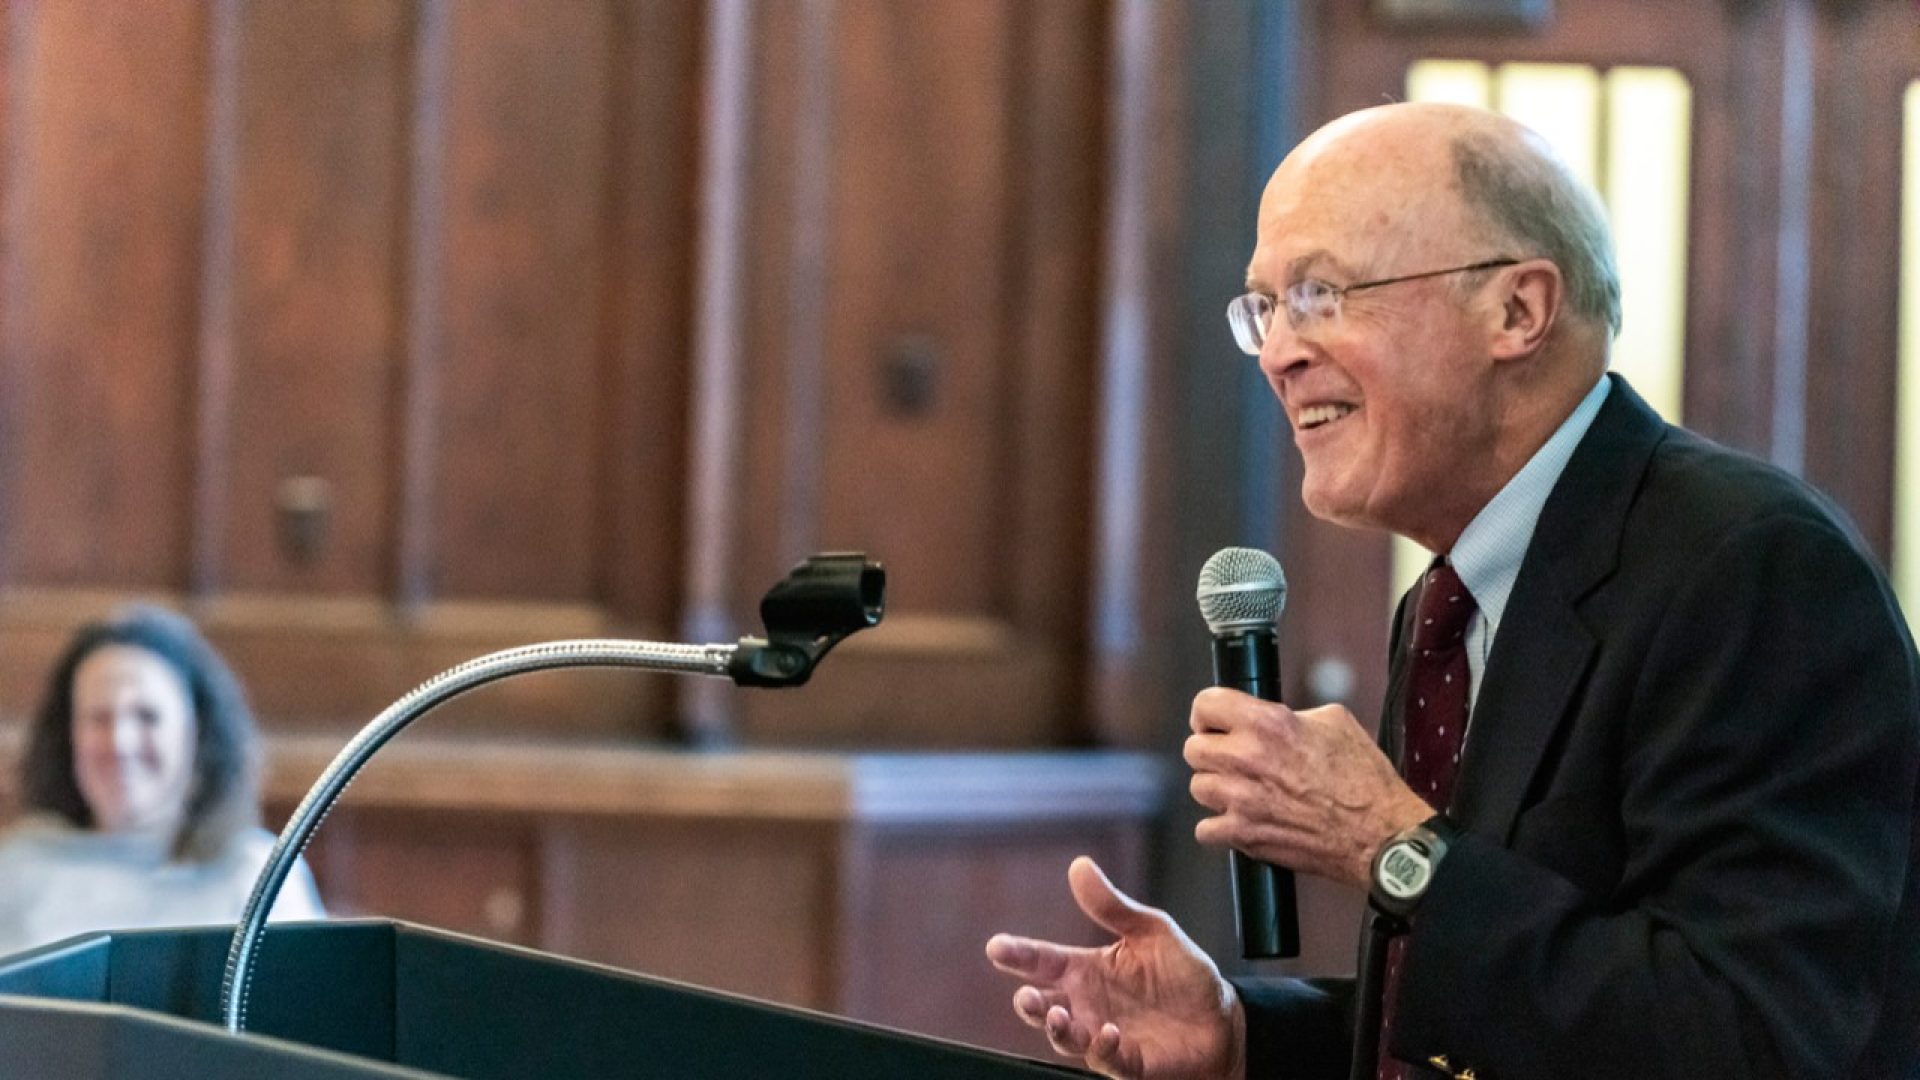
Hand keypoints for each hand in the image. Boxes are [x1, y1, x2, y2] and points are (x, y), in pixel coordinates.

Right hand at [985, 857, 1244, 1079]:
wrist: (1223, 1018)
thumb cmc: (1183, 975)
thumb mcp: (1151, 931)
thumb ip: (1112, 906)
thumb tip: (1079, 866)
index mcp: (1087, 970)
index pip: (1043, 961)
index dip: (1018, 954)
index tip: (997, 947)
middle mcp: (1089, 1005)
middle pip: (1043, 1007)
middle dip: (1029, 1004)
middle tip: (1025, 996)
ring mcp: (1105, 1035)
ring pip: (1066, 1038)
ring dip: (1057, 1030)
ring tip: (1058, 1016)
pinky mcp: (1129, 1062)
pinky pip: (1107, 1060)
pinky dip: (1103, 1049)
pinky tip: (1110, 1032)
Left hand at [1185, 687, 1431, 887]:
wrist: (1380, 834)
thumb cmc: (1364, 781)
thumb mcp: (1334, 722)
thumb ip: (1290, 715)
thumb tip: (1267, 718)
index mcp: (1269, 723)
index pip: (1206, 704)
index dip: (1208, 713)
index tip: (1214, 723)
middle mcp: (1248, 758)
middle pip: (1193, 749)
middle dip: (1212, 752)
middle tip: (1232, 759)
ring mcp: (1242, 799)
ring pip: (1198, 787)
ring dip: (1217, 789)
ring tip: (1243, 791)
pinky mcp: (1244, 835)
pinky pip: (1205, 829)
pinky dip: (1220, 828)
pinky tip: (1242, 821)